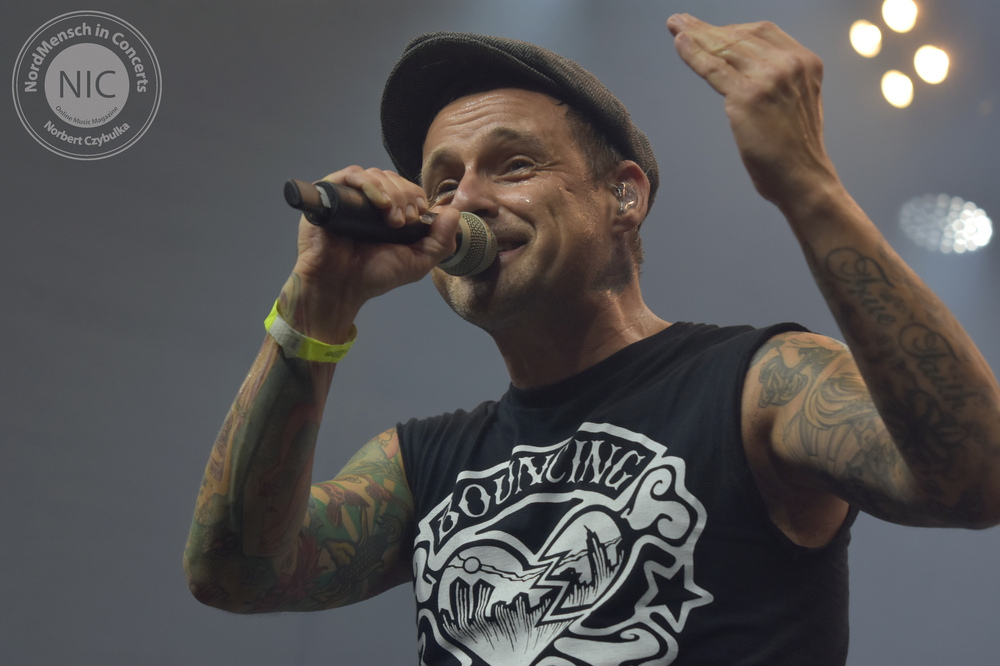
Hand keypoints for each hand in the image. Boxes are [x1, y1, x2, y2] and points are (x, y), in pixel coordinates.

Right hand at [290, 166, 459, 332]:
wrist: (340, 286)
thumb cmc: (373, 275)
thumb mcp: (418, 262)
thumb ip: (441, 241)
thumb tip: (454, 214)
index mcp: (387, 213)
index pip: (407, 188)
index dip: (416, 197)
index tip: (416, 218)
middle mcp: (368, 202)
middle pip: (393, 179)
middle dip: (406, 197)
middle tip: (403, 222)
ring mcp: (349, 196)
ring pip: (376, 174)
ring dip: (392, 194)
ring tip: (391, 220)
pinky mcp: (329, 194)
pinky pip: (352, 175)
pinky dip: (371, 185)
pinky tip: (380, 204)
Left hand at [666, 14, 839, 210]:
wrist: (804, 179)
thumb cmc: (796, 150)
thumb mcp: (795, 103)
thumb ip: (779, 81)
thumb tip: (743, 70)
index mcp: (806, 62)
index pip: (762, 32)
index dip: (731, 28)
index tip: (708, 29)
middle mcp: (790, 63)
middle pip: (740, 36)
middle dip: (707, 29)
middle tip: (681, 21)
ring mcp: (769, 78)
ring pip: (724, 49)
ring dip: (695, 36)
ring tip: (674, 26)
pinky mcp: (748, 96)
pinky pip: (713, 68)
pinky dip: (693, 54)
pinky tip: (679, 43)